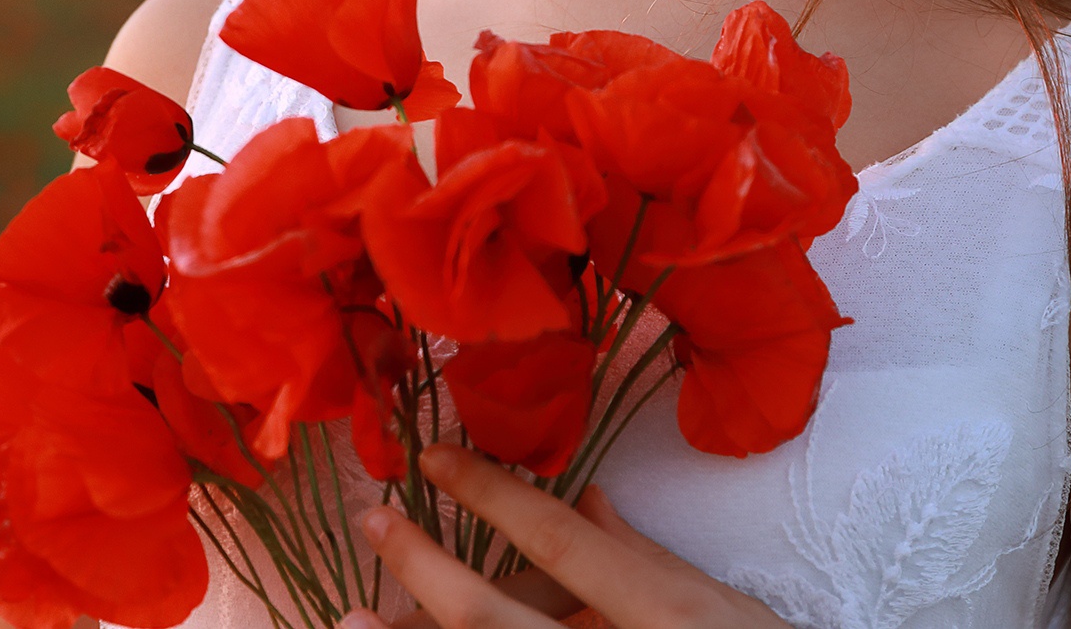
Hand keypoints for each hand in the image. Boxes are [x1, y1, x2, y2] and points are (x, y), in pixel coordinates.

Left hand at [346, 445, 792, 628]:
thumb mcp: (724, 611)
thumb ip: (648, 562)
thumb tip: (587, 503)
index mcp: (661, 615)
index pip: (560, 545)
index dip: (491, 497)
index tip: (433, 459)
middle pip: (492, 621)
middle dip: (425, 568)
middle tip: (373, 520)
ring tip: (347, 615)